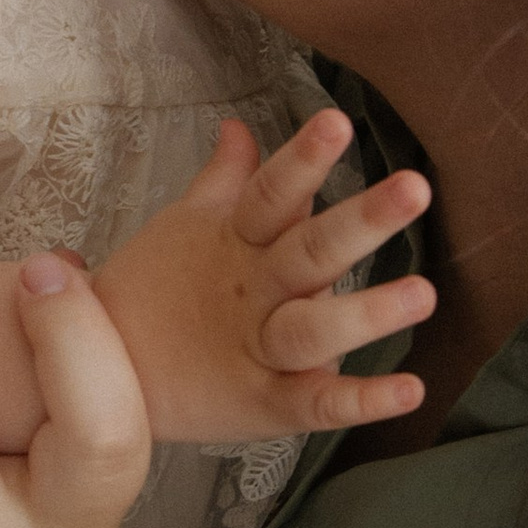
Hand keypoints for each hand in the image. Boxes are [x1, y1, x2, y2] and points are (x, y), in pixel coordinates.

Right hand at [93, 109, 432, 442]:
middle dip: (361, 222)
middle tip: (415, 188)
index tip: (336, 121)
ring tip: (425, 294)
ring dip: (366, 313)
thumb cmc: (157, 291)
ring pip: (312, 329)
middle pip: (307, 252)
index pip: (270, 193)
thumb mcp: (187, 228)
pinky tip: (411, 390)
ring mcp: (258, 350)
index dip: (302, 160)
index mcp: (234, 243)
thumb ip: (224, 179)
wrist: (102, 372)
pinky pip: (317, 404)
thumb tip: (239, 126)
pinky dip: (361, 401)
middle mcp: (252, 292)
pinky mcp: (268, 405)